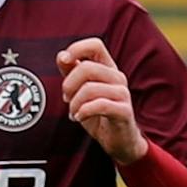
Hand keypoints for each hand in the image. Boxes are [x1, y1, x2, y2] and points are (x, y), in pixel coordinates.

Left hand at [58, 38, 147, 166]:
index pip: (95, 45)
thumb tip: (62, 56)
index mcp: (107, 68)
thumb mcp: (80, 91)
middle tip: (66, 98)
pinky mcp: (124, 111)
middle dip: (69, 84)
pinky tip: (80, 117)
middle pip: (87, 67)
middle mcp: (117, 77)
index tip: (64, 61)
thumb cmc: (99, 114)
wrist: (119, 141)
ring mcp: (122, 94)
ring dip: (74, 103)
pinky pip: (100, 105)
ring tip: (74, 112)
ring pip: (90, 88)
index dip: (77, 49)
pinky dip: (84, 111)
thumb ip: (71, 72)